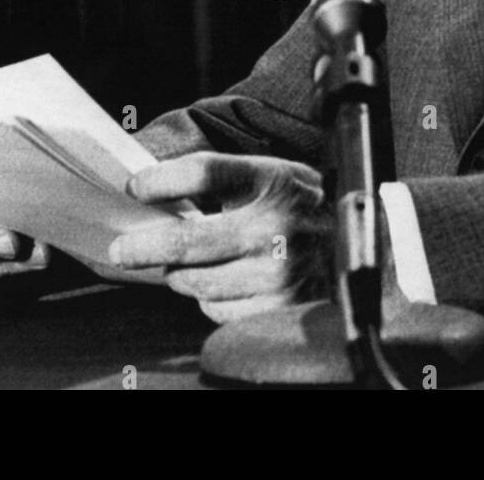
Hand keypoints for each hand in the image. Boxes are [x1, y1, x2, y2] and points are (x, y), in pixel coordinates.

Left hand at [110, 153, 330, 323]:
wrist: (360, 250)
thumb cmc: (306, 209)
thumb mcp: (277, 176)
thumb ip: (228, 178)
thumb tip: (157, 190)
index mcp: (274, 180)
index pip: (203, 173)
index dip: (161, 180)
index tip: (136, 187)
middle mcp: (276, 226)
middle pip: (187, 239)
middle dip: (144, 246)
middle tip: (123, 250)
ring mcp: (277, 271)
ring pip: (195, 282)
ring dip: (180, 274)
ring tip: (186, 264)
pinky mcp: (276, 307)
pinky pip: (216, 310)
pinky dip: (210, 299)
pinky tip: (225, 282)